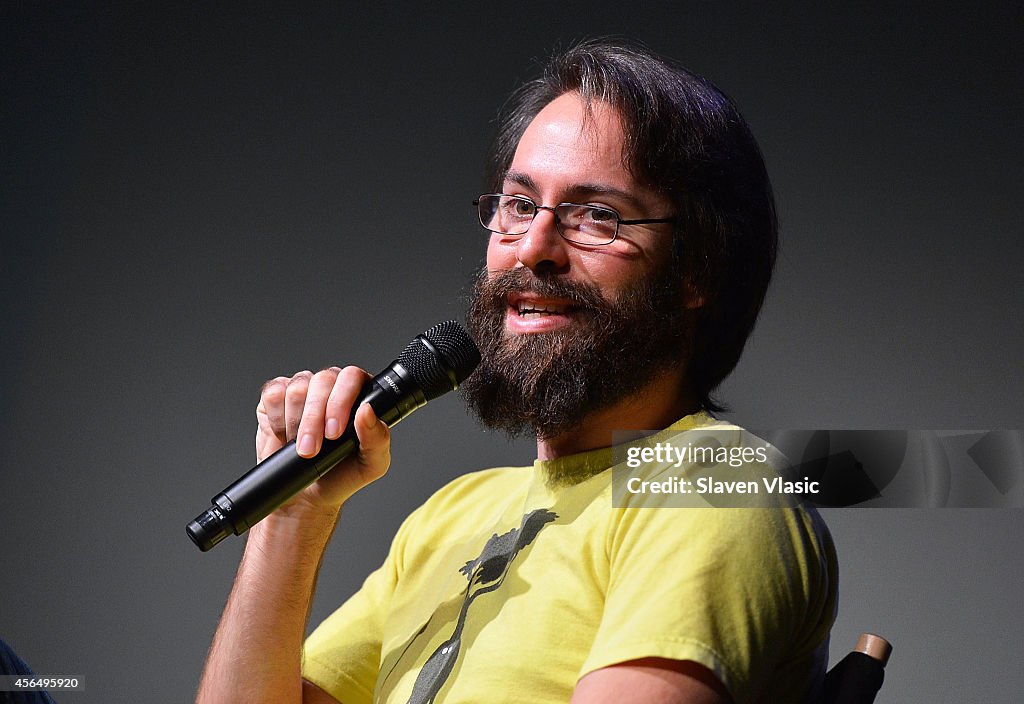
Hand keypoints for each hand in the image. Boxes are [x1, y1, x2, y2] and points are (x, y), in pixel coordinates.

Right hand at [255, 366, 390, 513]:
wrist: (308, 496)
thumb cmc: (343, 475)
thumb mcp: (372, 465)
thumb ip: (378, 438)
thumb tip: (367, 411)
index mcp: (360, 395)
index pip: (352, 377)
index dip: (340, 401)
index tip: (334, 433)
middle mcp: (332, 386)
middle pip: (322, 381)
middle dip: (315, 420)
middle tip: (312, 450)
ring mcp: (303, 388)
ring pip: (297, 388)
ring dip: (296, 423)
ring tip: (301, 447)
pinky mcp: (276, 397)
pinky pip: (273, 395)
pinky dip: (277, 420)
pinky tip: (284, 435)